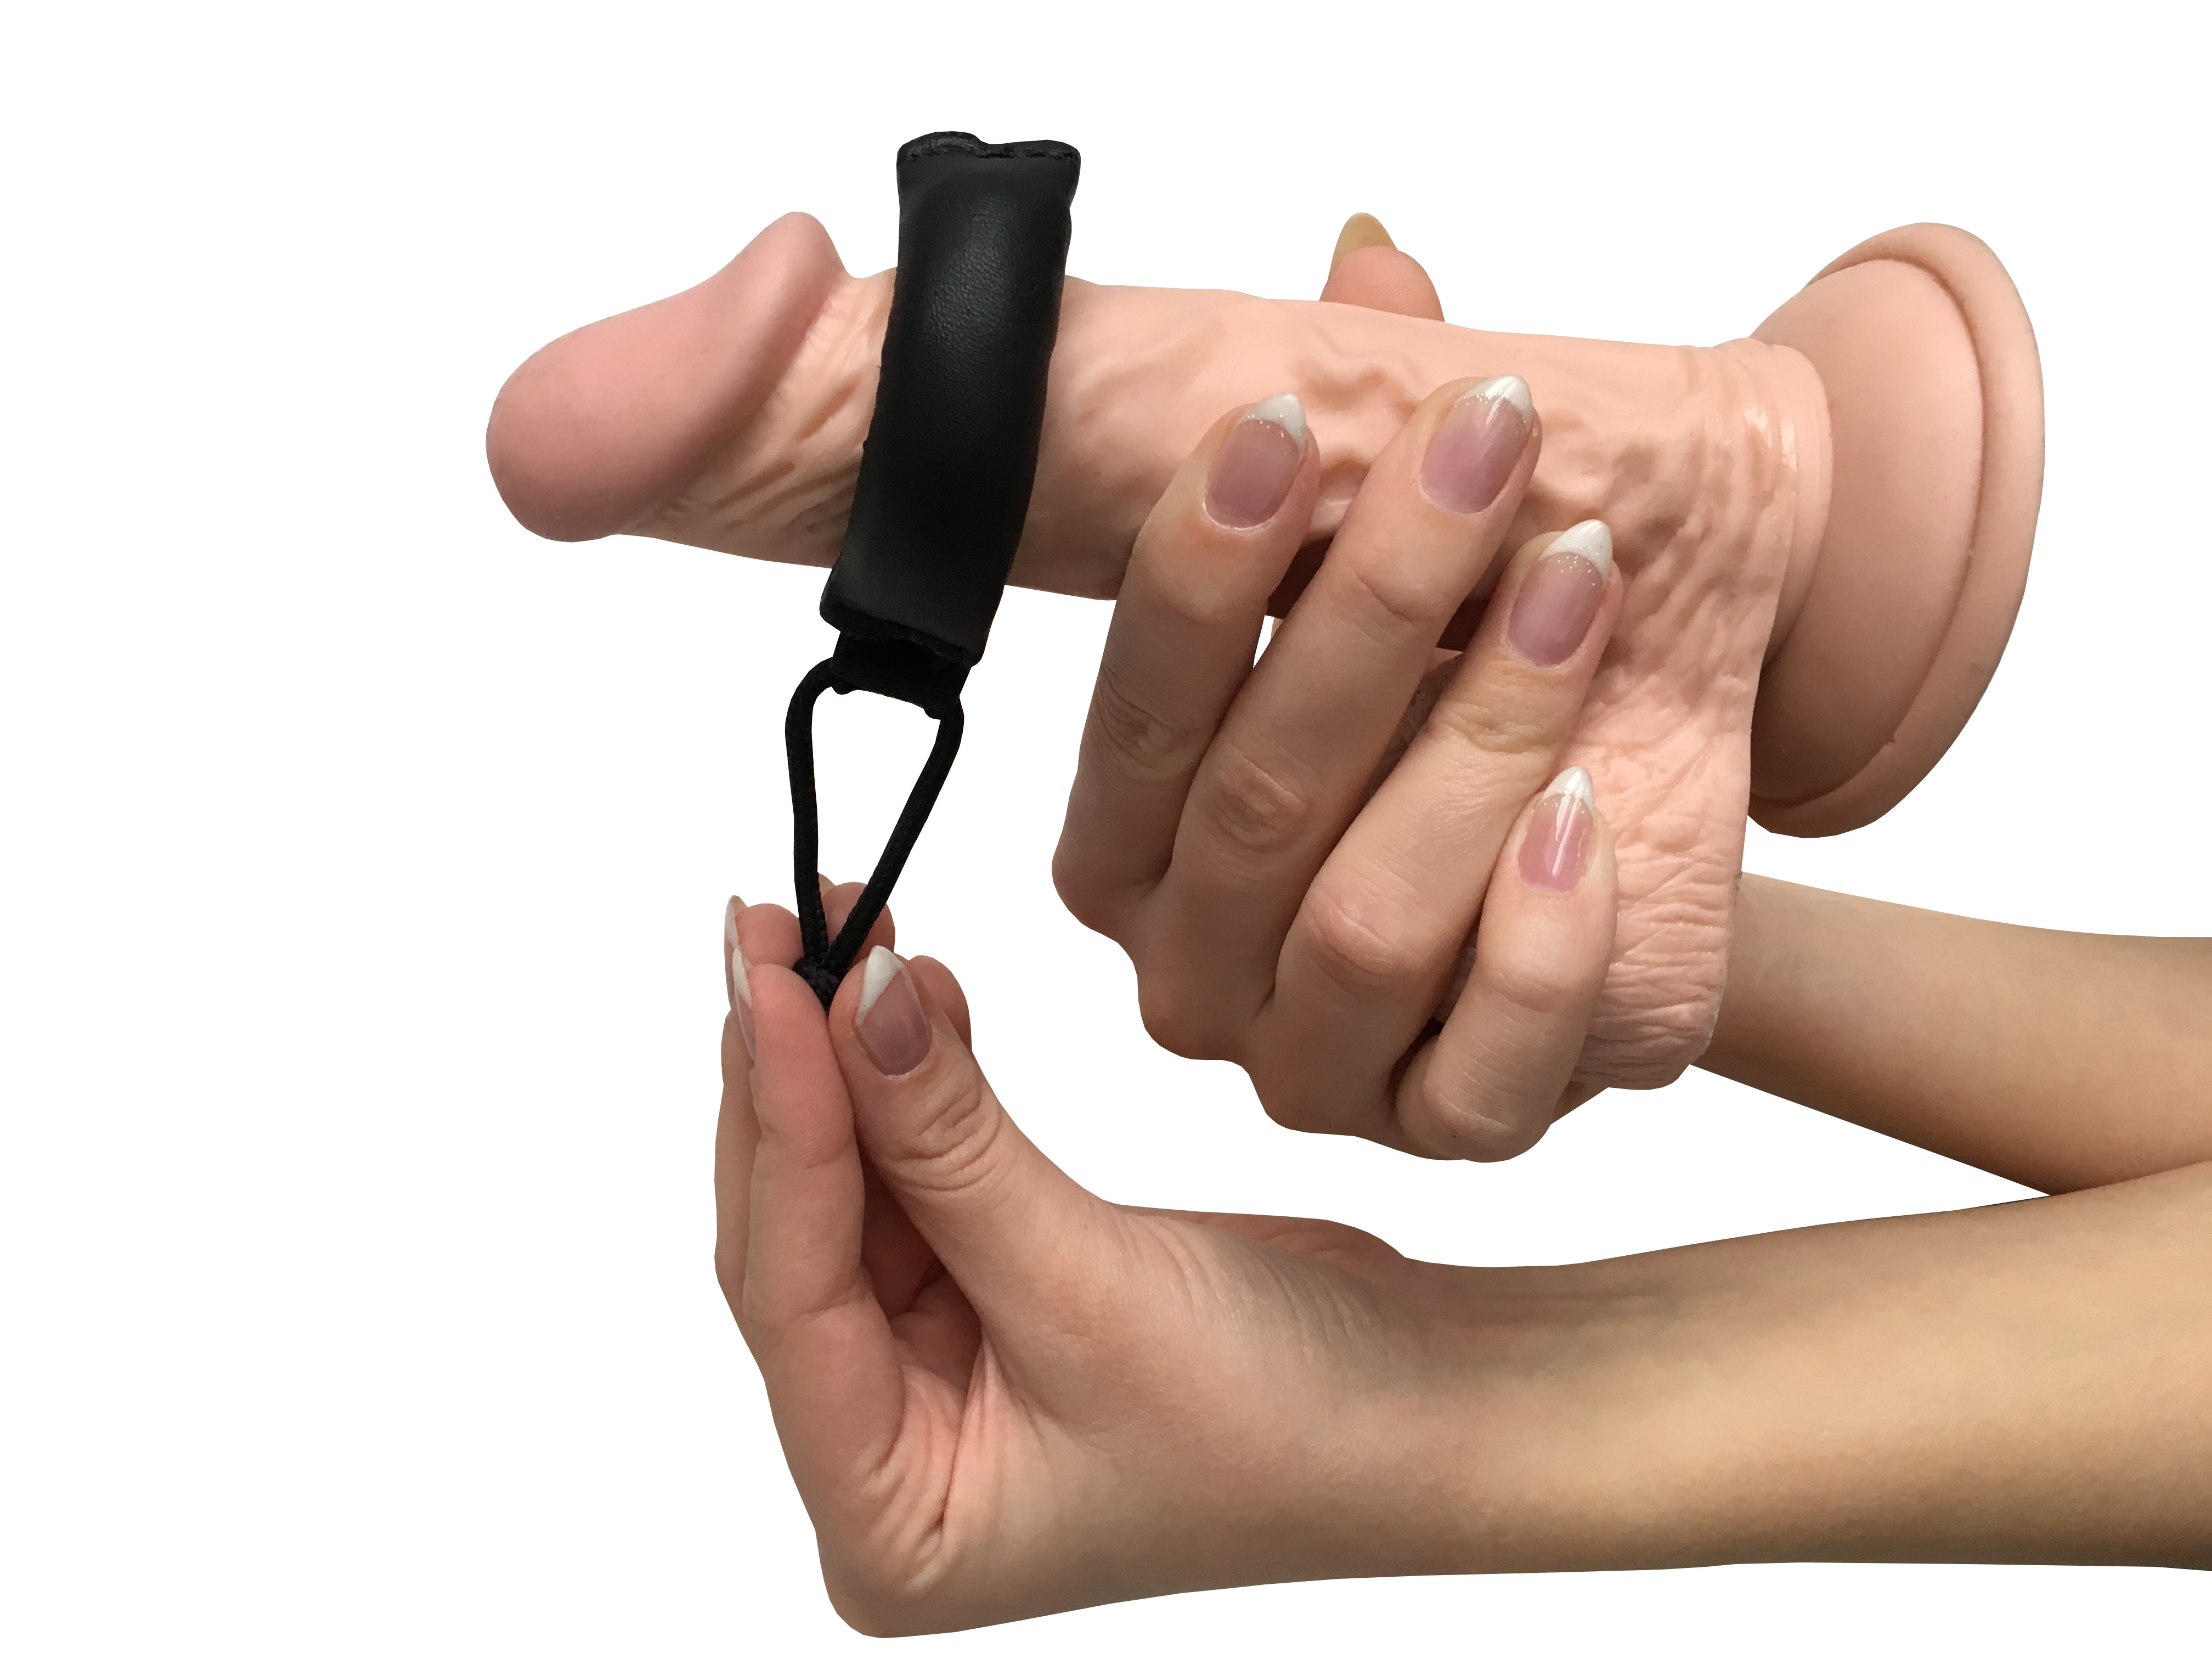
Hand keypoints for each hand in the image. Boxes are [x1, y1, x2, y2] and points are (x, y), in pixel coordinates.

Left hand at [717, 898, 2211, 1632]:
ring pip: (857, 1198)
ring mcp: (955, 1402)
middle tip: (777, 903)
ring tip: (832, 919)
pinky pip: (926, 1183)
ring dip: (851, 1068)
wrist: (1454, 1433)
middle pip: (797, 1231)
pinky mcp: (1016, 1329)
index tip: (765, 943)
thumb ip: (961, 1147)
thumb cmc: (1327, 1415)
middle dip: (791, 1075)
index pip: (778, 1272)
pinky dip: (921, 1085)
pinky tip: (910, 990)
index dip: (767, 1103)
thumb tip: (856, 996)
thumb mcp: (1121, 1287)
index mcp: (894, 1528)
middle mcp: (904, 1473)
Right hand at [1051, 377, 1621, 1159]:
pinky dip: (1541, 947)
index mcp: (1124, 849)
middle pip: (1253, 805)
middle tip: (1491, 450)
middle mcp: (1188, 969)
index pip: (1136, 713)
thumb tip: (1373, 246)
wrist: (1612, 842)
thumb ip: (1361, 430)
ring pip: (1364, 929)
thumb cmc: (1466, 697)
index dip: (1200, 570)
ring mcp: (1308, 1067)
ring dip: (1480, 746)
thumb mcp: (1410, 565)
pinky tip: (1593, 822)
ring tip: (1580, 597)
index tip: (1282, 426)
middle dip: (1379, 609)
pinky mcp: (1444, 1126)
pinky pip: (1478, 1075)